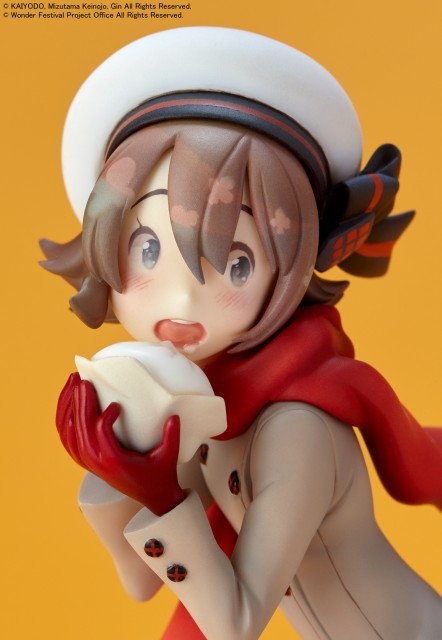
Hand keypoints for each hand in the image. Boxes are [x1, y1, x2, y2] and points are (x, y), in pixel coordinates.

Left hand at [56, 374, 185, 514]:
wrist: (151, 497)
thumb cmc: (160, 476)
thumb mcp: (168, 456)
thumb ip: (171, 436)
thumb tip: (173, 416)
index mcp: (114, 460)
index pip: (100, 432)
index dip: (106, 414)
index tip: (117, 404)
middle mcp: (96, 461)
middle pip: (80, 427)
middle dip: (81, 400)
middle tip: (83, 380)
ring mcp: (88, 461)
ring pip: (69, 430)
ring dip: (68, 405)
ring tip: (72, 383)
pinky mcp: (85, 459)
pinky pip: (67, 437)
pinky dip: (64, 418)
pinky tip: (67, 401)